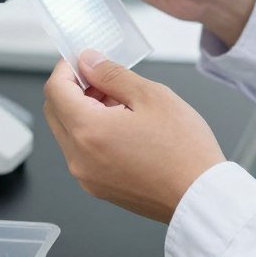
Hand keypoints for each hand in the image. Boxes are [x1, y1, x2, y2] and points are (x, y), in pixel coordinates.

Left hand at [43, 50, 225, 223]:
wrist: (200, 197)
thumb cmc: (184, 150)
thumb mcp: (151, 96)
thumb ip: (112, 74)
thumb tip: (88, 61)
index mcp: (88, 131)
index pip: (55, 89)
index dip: (66, 67)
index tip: (84, 59)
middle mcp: (78, 158)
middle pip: (55, 111)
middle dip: (73, 88)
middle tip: (104, 77)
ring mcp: (86, 176)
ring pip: (68, 132)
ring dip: (84, 110)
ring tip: (122, 102)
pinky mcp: (98, 187)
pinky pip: (81, 152)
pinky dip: (92, 132)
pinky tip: (123, 125)